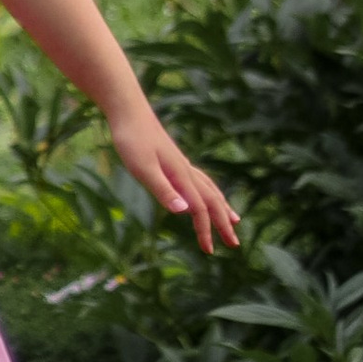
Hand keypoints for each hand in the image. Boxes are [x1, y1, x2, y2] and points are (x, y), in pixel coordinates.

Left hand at [109, 102, 240, 254]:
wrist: (127, 110)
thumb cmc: (131, 139)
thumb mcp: (143, 168)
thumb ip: (163, 190)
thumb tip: (184, 212)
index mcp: (180, 176)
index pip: (199, 209)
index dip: (205, 230)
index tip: (210, 251)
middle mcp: (185, 170)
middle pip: (212, 200)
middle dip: (223, 223)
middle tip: (235, 244)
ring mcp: (181, 164)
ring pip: (209, 188)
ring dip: (222, 207)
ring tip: (233, 220)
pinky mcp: (174, 160)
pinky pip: (199, 181)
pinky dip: (209, 192)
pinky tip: (202, 195)